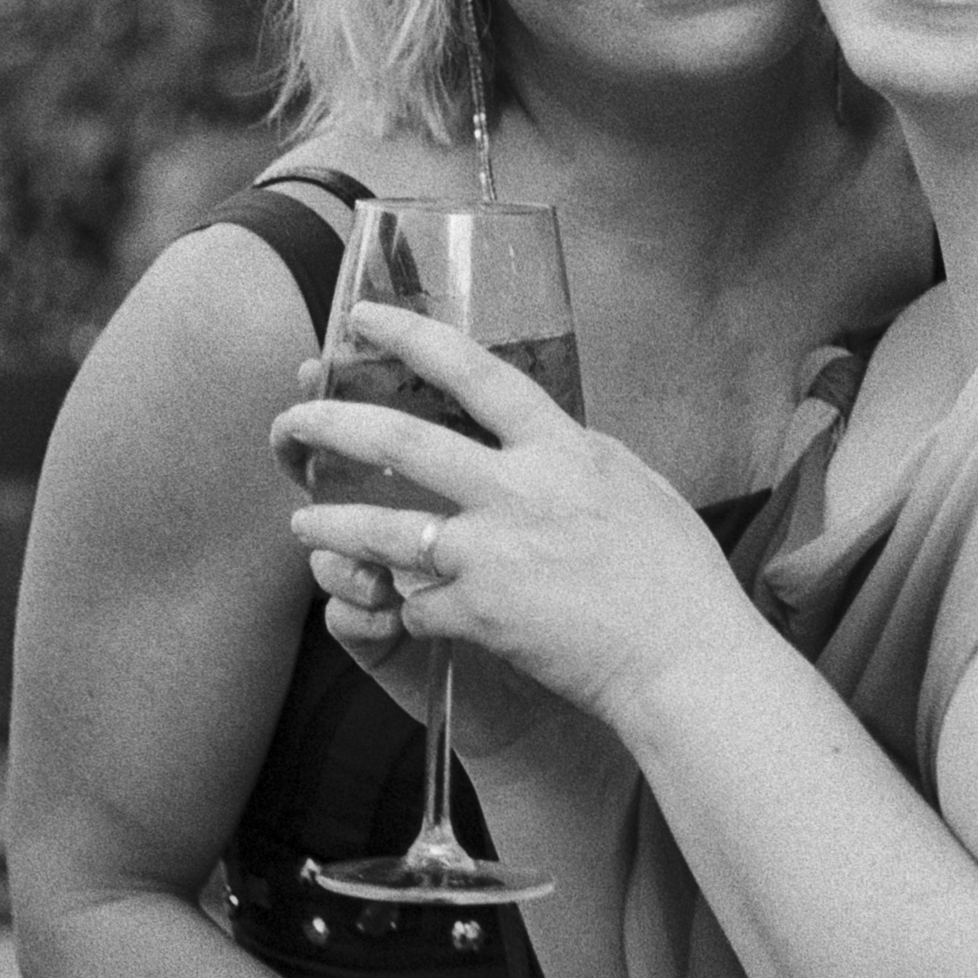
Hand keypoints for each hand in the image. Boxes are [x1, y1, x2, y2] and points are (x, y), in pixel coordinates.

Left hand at [275, 305, 746, 740]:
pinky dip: (404, 607)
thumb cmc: (679, 580)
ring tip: (302, 523)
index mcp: (563, 447)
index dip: (412, 337)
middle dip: (332, 423)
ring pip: (381, 528)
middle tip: (292, 419)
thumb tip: (553, 437)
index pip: (475, 371)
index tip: (366, 317)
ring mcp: (492, 552)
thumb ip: (581, 457)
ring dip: (331, 524)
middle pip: (400, 440)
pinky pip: (416, 604)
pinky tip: (394, 610)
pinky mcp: (478, 614)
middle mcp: (518, 490)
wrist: (685, 660)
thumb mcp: (638, 487)